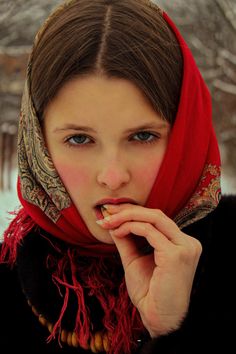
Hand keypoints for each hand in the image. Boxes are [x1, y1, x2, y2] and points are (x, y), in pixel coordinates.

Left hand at [96, 203, 201, 336]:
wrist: (157, 319)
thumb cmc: (149, 293)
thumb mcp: (134, 259)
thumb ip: (126, 239)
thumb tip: (113, 220)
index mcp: (181, 243)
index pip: (157, 219)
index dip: (133, 212)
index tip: (111, 212)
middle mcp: (187, 242)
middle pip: (156, 214)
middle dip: (128, 210)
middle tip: (107, 212)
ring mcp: (184, 247)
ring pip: (154, 218)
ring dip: (127, 217)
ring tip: (108, 222)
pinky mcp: (175, 255)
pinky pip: (149, 231)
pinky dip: (130, 227)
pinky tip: (117, 232)